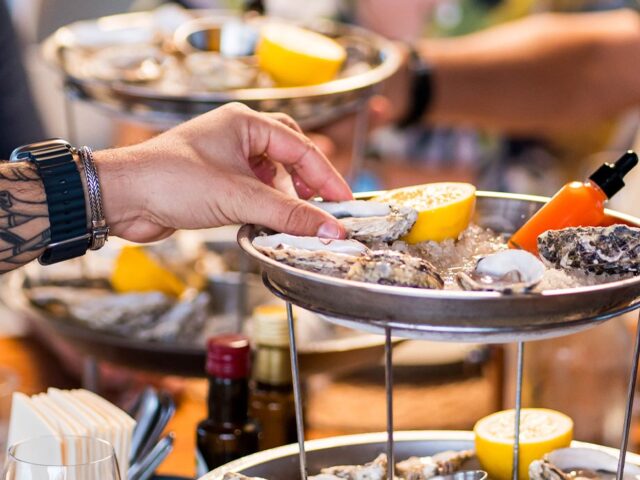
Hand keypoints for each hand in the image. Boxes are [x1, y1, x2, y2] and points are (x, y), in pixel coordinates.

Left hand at [94, 103, 352, 242]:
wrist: (121, 200)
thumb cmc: (170, 181)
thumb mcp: (239, 197)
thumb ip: (288, 213)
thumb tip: (329, 227)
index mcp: (244, 122)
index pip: (300, 147)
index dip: (325, 176)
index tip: (344, 202)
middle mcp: (236, 135)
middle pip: (288, 154)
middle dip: (306, 180)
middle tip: (321, 205)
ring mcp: (225, 158)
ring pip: (271, 175)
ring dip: (284, 197)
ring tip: (292, 219)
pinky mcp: (216, 182)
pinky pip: (253, 191)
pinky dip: (265, 206)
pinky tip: (267, 222)